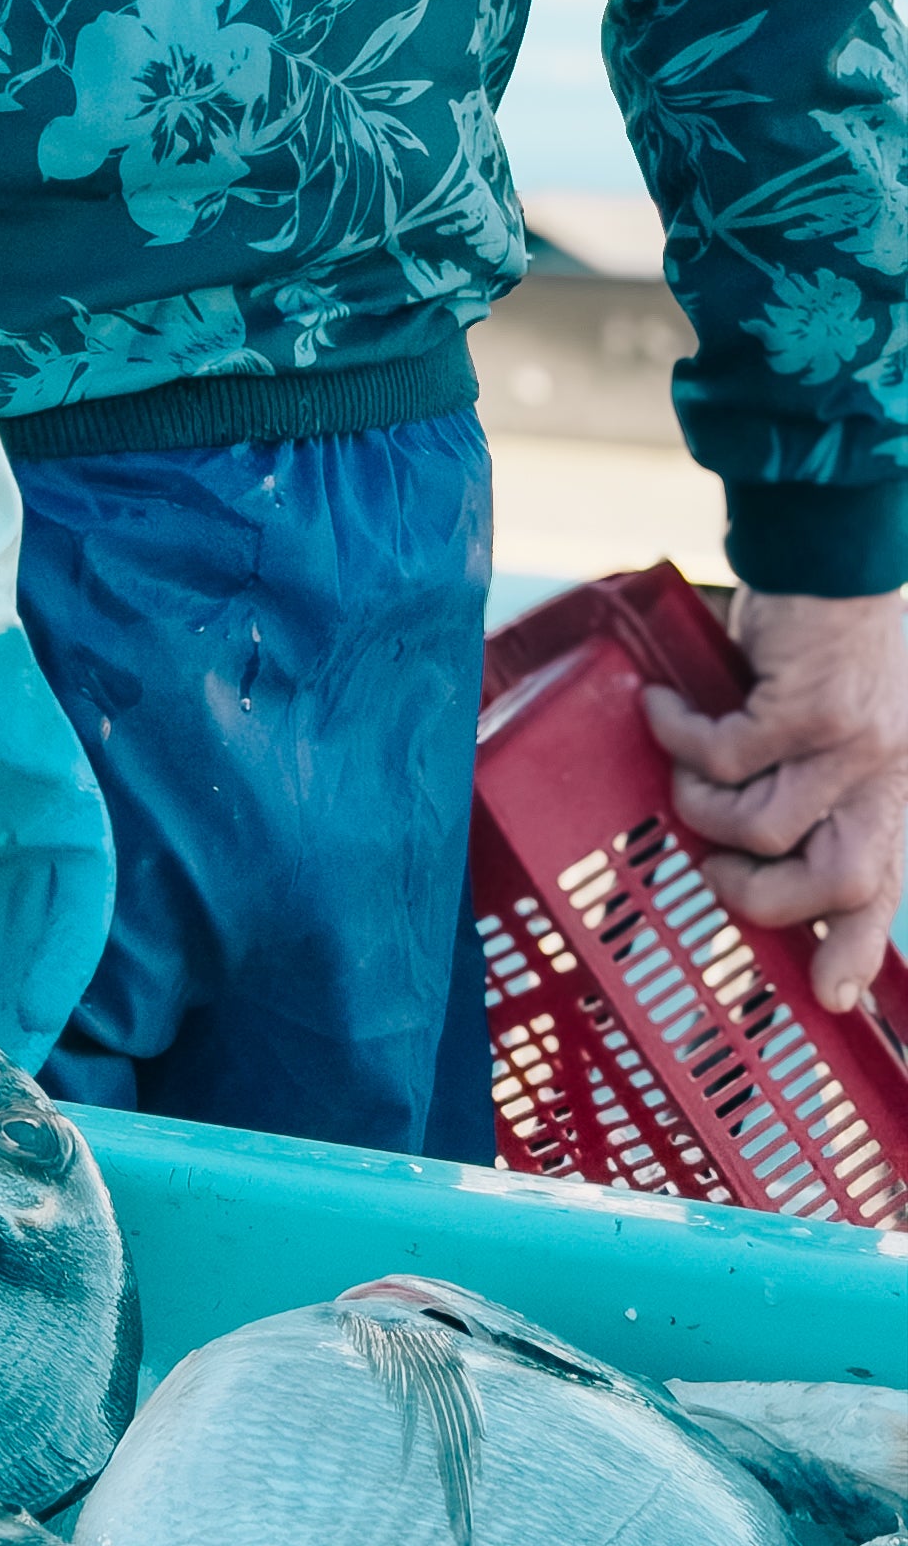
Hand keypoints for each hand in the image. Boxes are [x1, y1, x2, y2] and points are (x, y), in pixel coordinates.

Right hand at [644, 588, 907, 1014]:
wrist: (829, 549)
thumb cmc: (824, 637)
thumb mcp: (835, 719)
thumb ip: (807, 773)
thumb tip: (739, 836)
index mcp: (890, 785)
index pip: (882, 884)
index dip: (854, 948)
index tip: (829, 996)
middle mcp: (883, 775)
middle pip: (836, 881)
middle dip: (759, 894)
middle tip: (710, 865)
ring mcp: (849, 745)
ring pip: (762, 826)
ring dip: (702, 806)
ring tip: (679, 770)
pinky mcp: (804, 708)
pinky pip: (722, 754)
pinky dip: (680, 737)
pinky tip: (661, 704)